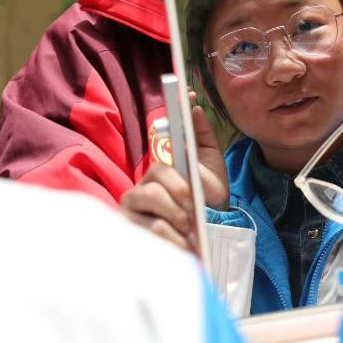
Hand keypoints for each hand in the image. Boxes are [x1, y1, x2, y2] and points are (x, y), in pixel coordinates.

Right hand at [120, 98, 228, 252]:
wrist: (207, 244)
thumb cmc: (207, 205)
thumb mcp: (211, 171)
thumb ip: (202, 139)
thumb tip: (194, 108)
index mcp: (164, 168)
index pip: (162, 137)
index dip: (175, 116)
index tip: (187, 97)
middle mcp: (145, 183)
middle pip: (157, 171)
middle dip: (180, 189)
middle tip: (193, 206)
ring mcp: (134, 205)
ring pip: (151, 195)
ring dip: (178, 215)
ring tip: (189, 229)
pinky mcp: (130, 228)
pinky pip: (151, 225)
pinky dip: (173, 236)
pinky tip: (183, 244)